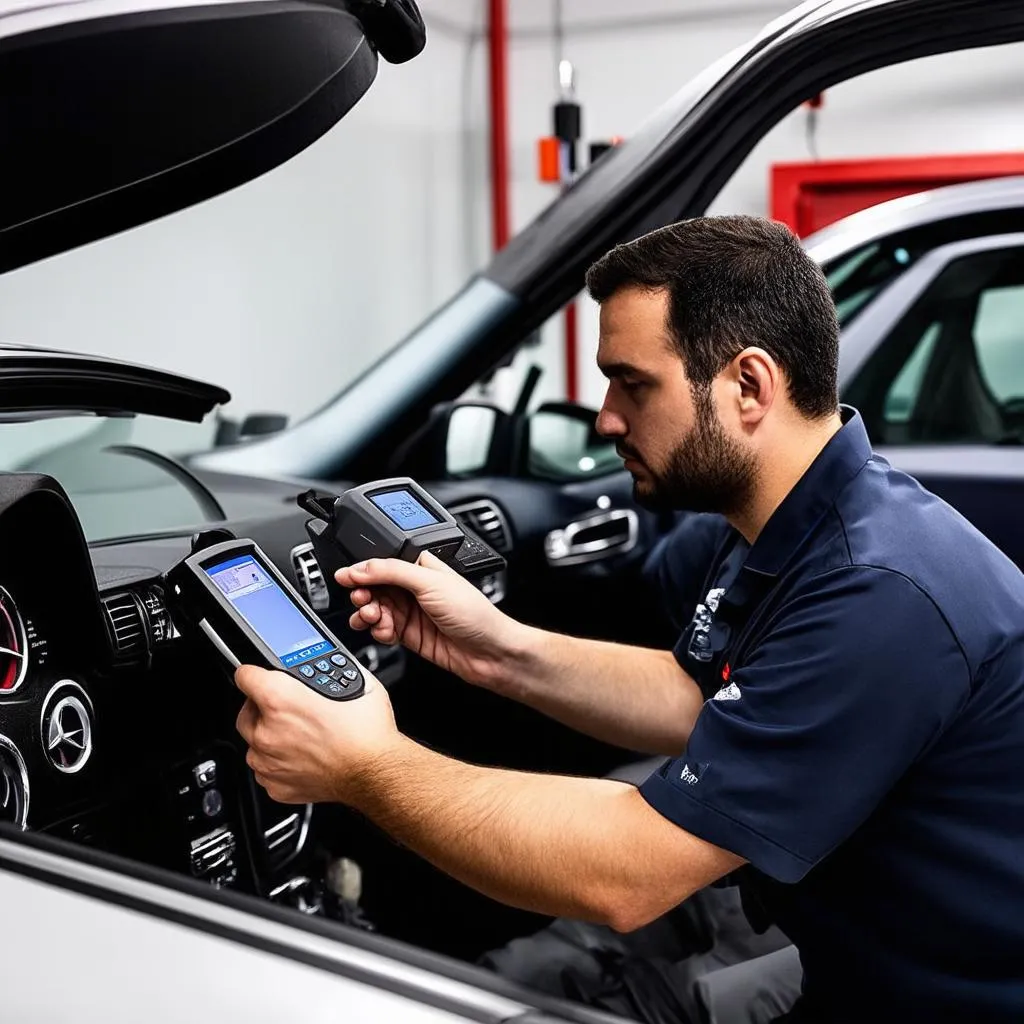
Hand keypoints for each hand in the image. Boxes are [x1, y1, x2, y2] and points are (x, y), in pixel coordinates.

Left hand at [234, 664, 399, 805]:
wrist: (375, 771)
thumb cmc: (366, 731)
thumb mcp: (352, 679)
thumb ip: (323, 669)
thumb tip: (321, 663)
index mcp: (279, 699)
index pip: (244, 675)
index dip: (255, 673)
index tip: (260, 677)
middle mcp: (267, 731)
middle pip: (245, 711)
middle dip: (262, 707)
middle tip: (288, 709)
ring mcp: (268, 762)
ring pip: (254, 743)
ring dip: (269, 736)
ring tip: (300, 735)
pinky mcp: (275, 785)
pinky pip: (265, 769)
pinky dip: (278, 762)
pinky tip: (302, 756)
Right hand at [335, 552, 523, 687]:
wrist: (489, 653)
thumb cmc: (474, 613)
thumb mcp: (431, 583)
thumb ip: (392, 572)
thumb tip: (361, 568)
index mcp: (422, 566)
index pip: (384, 563)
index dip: (364, 570)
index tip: (347, 578)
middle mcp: (415, 588)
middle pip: (375, 586)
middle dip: (363, 593)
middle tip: (362, 600)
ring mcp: (412, 612)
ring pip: (375, 609)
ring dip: (367, 613)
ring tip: (372, 617)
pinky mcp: (409, 635)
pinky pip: (382, 629)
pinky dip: (378, 631)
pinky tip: (385, 631)